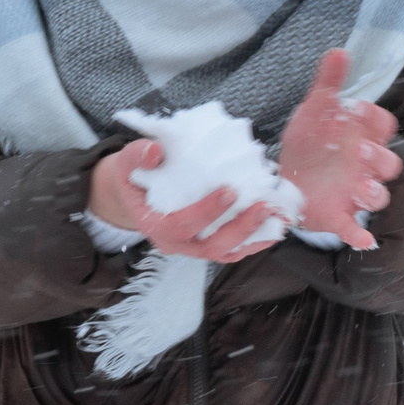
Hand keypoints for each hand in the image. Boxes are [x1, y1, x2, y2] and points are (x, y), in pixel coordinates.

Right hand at [87, 140, 284, 263]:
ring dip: (254, 238)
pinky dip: (255, 241)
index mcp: (154, 225)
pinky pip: (233, 250)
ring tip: (277, 218)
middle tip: (263, 206)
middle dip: (239, 229)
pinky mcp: (207, 245)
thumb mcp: (126, 162)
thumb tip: (155, 151)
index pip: (181, 225)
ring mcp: (192, 248)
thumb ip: (136, 155)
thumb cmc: (135, 176)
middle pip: (210, 248)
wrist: (135, 193)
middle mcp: (174, 243)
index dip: (207, 211)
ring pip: (226, 253)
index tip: (230, 191)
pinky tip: (275, 225)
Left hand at [275, 49, 401, 250]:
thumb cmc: (310, 144)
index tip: (354, 109)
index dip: (373, 119)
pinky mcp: (338, 216)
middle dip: (378, 157)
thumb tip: (338, 50)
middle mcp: (364, 166)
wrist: (287, 178)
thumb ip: (327, 83)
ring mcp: (354, 193)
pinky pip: (355, 229)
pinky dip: (360, 236)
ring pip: (378, 195)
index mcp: (362, 137)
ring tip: (359, 187)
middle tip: (358, 151)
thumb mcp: (314, 112)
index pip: (382, 125)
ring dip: (373, 192)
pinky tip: (362, 239)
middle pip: (389, 163)